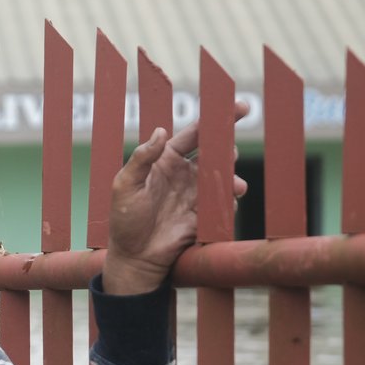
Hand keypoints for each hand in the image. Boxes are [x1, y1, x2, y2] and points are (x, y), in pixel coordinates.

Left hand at [103, 101, 250, 294]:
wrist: (134, 257)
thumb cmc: (124, 219)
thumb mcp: (125, 185)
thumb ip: (142, 158)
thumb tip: (160, 131)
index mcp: (166, 159)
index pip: (195, 133)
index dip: (216, 119)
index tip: (240, 106)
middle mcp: (185, 173)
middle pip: (214, 152)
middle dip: (228, 148)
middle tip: (230, 152)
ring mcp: (196, 194)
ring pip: (223, 176)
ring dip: (232, 177)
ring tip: (234, 184)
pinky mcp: (205, 214)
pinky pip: (224, 203)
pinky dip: (229, 201)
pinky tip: (227, 204)